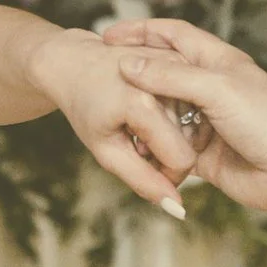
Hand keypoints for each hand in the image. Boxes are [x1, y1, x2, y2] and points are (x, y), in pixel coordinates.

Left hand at [28, 28, 200, 214]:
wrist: (75, 62)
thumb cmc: (86, 107)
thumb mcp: (105, 150)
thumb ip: (142, 181)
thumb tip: (177, 208)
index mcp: (141, 104)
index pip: (181, 159)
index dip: (168, 174)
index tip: (145, 167)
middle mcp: (163, 80)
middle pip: (189, 142)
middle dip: (166, 153)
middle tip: (135, 143)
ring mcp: (174, 65)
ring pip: (192, 122)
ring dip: (169, 132)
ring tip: (138, 124)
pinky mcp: (179, 58)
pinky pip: (191, 101)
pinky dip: (174, 113)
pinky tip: (150, 109)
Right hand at [101, 18, 266, 213]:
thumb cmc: (266, 119)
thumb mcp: (216, 89)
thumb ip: (171, 75)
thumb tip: (128, 64)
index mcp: (215, 61)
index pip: (172, 35)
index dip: (141, 31)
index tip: (108, 36)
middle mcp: (207, 88)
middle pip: (162, 75)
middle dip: (134, 77)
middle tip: (102, 79)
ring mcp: (204, 121)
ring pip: (162, 114)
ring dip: (141, 118)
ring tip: (113, 118)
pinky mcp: (202, 154)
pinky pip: (169, 149)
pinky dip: (154, 151)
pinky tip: (135, 150)